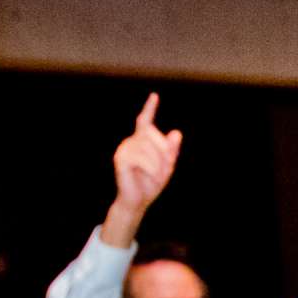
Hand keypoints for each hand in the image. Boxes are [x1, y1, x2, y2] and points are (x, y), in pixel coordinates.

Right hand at [111, 93, 182, 224]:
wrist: (137, 201)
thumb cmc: (149, 184)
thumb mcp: (165, 167)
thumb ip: (171, 151)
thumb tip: (177, 132)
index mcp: (142, 141)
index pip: (145, 121)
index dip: (149, 108)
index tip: (155, 96)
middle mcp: (131, 141)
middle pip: (153, 134)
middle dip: (164, 153)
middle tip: (166, 170)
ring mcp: (125, 148)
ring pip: (148, 147)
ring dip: (158, 164)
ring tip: (156, 177)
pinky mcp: (121, 158)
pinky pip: (141, 158)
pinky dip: (150, 169)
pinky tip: (148, 177)